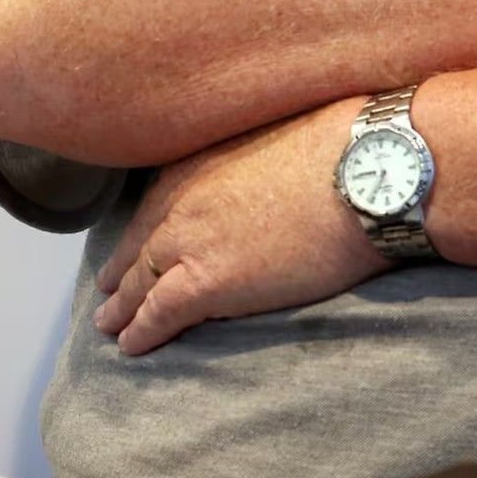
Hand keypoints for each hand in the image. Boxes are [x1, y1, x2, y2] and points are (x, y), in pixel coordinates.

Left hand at [93, 98, 388, 354]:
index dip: (146, 227)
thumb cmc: (351, 147)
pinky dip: (140, 331)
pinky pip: (158, 314)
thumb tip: (285, 165)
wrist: (367, 172)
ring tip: (110, 323)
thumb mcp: (291, 132)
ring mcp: (189, 240)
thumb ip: (265, 154)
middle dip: (122, 268)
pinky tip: (129, 345)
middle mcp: (183, 198)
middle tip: (109, 287)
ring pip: (140, 281)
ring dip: (122, 305)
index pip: (159, 201)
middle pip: (140, 241)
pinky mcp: (205, 282)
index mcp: (204, 159)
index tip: (139, 241)